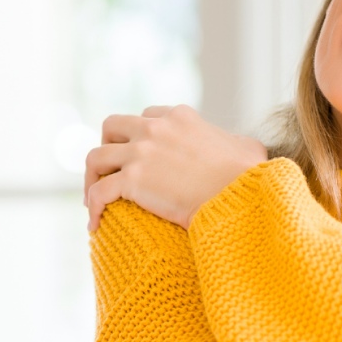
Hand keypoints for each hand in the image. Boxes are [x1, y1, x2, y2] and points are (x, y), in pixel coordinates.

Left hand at [84, 104, 267, 231]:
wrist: (241, 195)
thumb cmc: (250, 177)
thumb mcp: (247, 148)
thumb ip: (236, 142)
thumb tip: (246, 150)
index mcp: (180, 117)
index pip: (147, 116)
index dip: (139, 135)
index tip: (139, 155)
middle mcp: (155, 129)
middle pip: (112, 127)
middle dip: (107, 146)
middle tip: (109, 171)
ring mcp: (141, 153)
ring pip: (96, 157)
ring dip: (91, 177)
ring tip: (93, 199)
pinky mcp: (133, 181)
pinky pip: (99, 192)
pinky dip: (93, 207)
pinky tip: (95, 224)